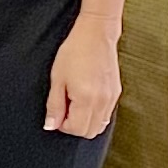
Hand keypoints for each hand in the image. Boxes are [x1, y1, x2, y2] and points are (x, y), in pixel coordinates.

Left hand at [44, 15, 121, 136]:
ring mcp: (112, 98)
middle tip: (64, 109)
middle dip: (74, 126)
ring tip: (74, 102)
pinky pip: (107, 115)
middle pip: (90, 132)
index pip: (76, 129)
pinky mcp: (116, 93)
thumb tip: (51, 126)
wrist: (96, 34)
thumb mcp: (57, 78)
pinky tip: (85, 99)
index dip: (62, 125)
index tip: (56, 112)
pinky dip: (95, 115)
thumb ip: (54, 105)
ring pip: (100, 126)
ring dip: (85, 122)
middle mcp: (103, 102)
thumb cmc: (73, 52)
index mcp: (87, 99)